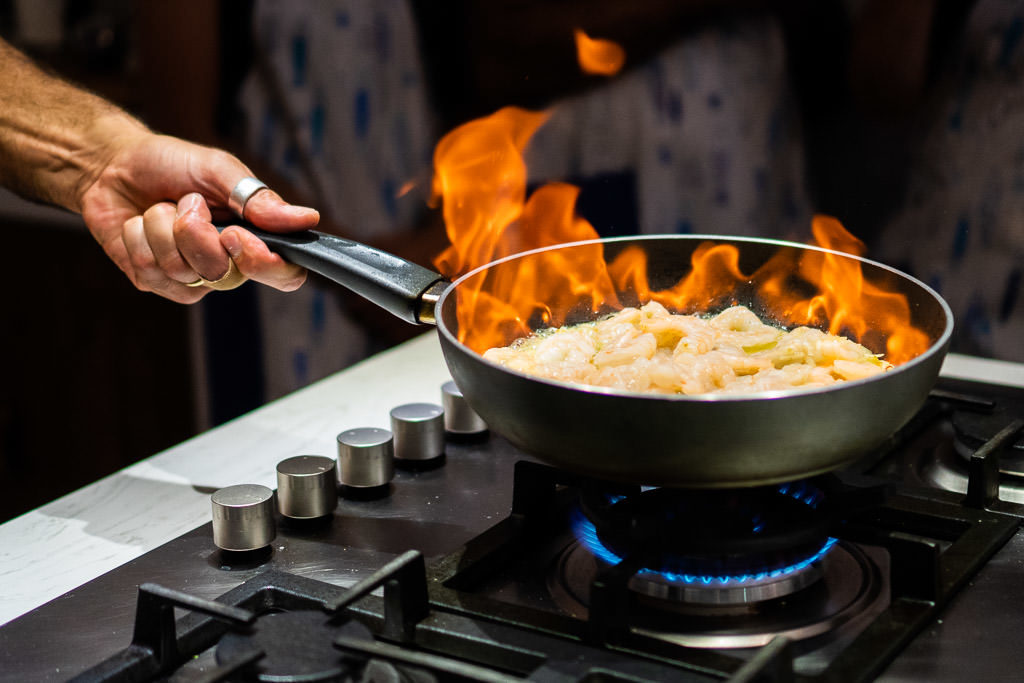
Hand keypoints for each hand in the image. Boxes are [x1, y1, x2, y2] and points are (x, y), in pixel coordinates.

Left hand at [78, 132, 313, 302]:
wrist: (115, 164)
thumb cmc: (173, 164)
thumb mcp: (219, 170)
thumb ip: (259, 199)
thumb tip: (307, 218)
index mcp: (254, 238)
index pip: (285, 274)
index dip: (266, 265)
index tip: (235, 235)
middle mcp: (227, 264)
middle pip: (225, 275)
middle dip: (196, 233)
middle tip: (187, 202)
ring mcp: (191, 278)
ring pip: (183, 271)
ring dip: (162, 228)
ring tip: (161, 207)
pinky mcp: (154, 281)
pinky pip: (150, 271)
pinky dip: (138, 237)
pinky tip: (139, 223)